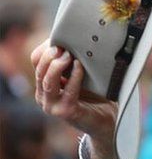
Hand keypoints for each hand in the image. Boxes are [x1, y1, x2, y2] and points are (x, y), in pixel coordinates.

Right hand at [32, 40, 117, 158]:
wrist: (107, 120)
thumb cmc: (95, 96)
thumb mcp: (80, 75)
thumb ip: (72, 62)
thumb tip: (73, 40)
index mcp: (44, 84)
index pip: (36, 61)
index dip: (45, 48)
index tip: (59, 38)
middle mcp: (43, 96)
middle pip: (39, 69)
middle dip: (50, 55)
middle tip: (63, 45)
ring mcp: (52, 105)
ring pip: (47, 81)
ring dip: (57, 65)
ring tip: (69, 55)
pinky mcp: (65, 112)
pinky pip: (67, 91)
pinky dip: (74, 77)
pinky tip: (79, 67)